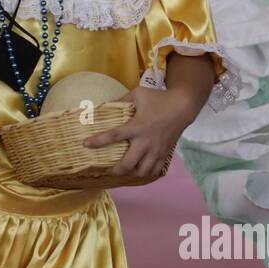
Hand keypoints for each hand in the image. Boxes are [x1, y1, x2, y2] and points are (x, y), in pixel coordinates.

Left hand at [83, 85, 200, 185]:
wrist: (183, 106)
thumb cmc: (159, 98)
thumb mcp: (138, 94)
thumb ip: (121, 99)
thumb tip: (105, 105)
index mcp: (137, 126)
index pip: (114, 136)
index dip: (98, 141)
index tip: (85, 144)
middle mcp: (146, 141)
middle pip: (128, 164)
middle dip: (115, 170)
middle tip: (107, 169)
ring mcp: (156, 150)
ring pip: (142, 172)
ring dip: (131, 174)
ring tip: (124, 170)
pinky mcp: (165, 154)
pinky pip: (154, 171)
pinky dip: (146, 173)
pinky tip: (139, 169)